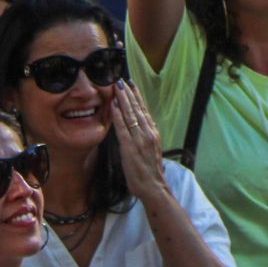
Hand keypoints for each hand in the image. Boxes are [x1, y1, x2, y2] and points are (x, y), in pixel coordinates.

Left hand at [110, 80, 171, 200]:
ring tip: (117, 87)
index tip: (132, 85)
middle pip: (137, 109)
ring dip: (123, 99)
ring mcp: (139, 139)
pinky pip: (122, 128)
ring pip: (130, 115)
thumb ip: (146, 137)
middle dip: (129, 93)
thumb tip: (140, 128)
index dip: (137, 97)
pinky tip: (114, 106)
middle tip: (122, 80)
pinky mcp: (130, 147)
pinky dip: (118, 115)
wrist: (153, 186)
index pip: (144, 111)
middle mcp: (148, 133)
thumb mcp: (151, 150)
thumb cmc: (150, 172)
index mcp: (153, 133)